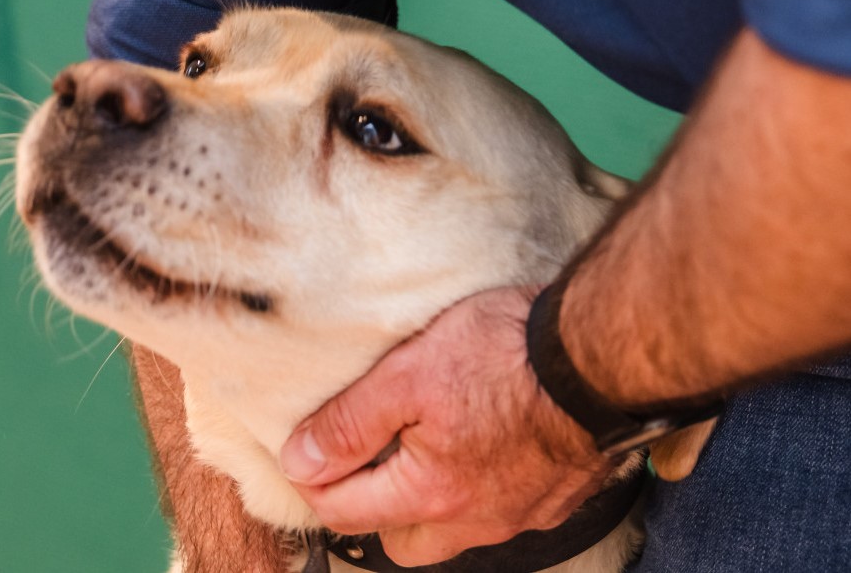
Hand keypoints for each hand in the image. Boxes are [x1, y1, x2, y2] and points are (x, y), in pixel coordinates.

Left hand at [279, 286, 614, 566]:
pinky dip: (473, 487)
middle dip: (370, 506)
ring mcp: (520, 512)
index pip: (346, 513)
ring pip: (451, 530)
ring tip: (413, 447)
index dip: (314, 480)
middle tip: (357, 453)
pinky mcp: (553, 495)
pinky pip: (497, 510)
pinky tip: (471, 444)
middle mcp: (476, 520)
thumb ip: (351, 422)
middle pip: (401, 539)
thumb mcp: (408, 374)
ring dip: (424, 501)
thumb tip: (301, 460)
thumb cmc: (504, 356)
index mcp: (432, 495)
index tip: (303, 446)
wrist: (594, 358)